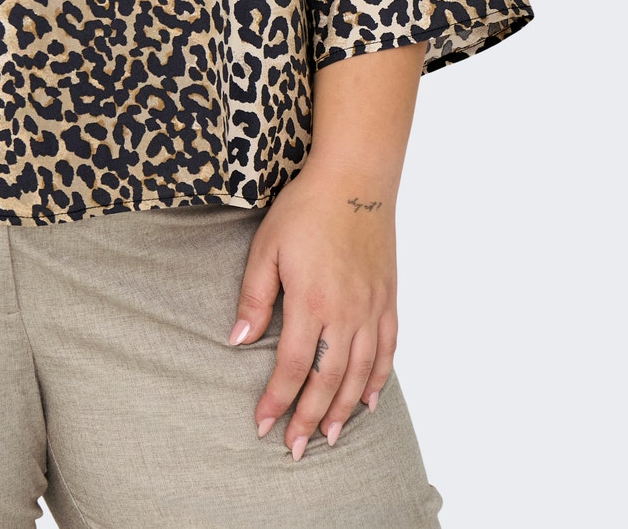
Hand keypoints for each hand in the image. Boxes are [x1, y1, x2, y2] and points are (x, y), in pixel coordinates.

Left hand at [228, 159, 397, 459]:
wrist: (355, 180)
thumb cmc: (305, 209)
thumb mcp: (267, 247)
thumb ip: (255, 296)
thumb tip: (239, 339)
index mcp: (312, 302)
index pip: (294, 367)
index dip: (278, 400)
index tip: (263, 425)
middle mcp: (346, 313)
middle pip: (329, 381)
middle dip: (310, 419)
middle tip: (295, 449)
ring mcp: (372, 309)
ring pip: (360, 374)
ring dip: (345, 410)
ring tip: (328, 437)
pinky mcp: (388, 300)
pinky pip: (388, 351)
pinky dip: (379, 380)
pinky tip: (370, 400)